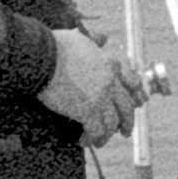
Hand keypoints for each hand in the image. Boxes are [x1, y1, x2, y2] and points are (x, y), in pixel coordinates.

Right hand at [39, 27, 148, 146]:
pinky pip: (96, 130)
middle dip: (127, 122)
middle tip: (125, 131)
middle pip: (126, 107)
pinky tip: (84, 141)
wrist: (42, 57)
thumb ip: (95, 40)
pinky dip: (91, 138)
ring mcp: (100, 98)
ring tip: (101, 141)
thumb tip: (104, 36)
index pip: (132, 82)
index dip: (134, 96)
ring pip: (112, 122)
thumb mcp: (81, 38)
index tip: (134, 104)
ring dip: (106, 134)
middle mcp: (110, 82)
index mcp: (110, 64)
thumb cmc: (56, 46)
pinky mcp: (87, 111)